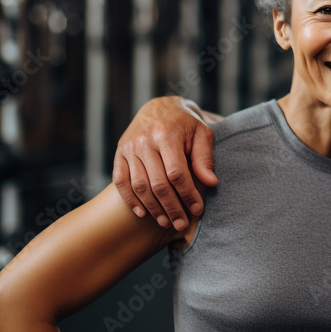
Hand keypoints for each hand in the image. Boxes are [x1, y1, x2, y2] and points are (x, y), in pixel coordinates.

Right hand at [112, 96, 218, 229]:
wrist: (160, 108)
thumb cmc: (186, 123)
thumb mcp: (202, 133)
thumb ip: (205, 158)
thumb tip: (211, 183)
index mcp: (167, 134)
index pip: (177, 173)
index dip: (188, 194)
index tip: (197, 209)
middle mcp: (144, 141)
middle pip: (158, 183)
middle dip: (171, 207)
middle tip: (181, 224)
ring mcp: (129, 147)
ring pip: (139, 186)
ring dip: (152, 208)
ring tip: (165, 222)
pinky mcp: (119, 153)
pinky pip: (121, 181)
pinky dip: (130, 200)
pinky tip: (142, 213)